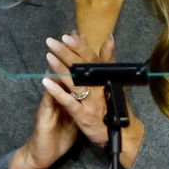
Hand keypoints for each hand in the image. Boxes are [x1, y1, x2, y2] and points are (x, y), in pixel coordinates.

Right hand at [11, 39, 80, 168]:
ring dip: (56, 67)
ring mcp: (50, 104)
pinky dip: (50, 91)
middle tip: (68, 37)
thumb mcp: (76, 115)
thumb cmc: (59, 134)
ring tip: (57, 51)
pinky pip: (49, 102)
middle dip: (67, 54)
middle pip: (64, 72)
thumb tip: (93, 88)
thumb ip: (83, 100)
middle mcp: (57, 96)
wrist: (42, 152)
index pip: (74, 72)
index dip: (79, 55)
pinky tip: (48, 81)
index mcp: (67, 95)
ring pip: (55, 83)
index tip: (81, 37)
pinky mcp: (45, 116)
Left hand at [43, 33, 144, 168]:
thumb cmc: (114, 104)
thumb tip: (109, 38)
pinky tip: (46, 82)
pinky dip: (57, 91)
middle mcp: (100, 88)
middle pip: (82, 67)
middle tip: (51, 42)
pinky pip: (69, 102)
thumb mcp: (114, 81)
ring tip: (48, 57)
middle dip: (66, 53)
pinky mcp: (83, 116)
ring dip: (60, 68)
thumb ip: (108, 60)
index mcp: (106, 78)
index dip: (80, 46)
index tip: (68, 35)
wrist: (122, 133)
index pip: (92, 58)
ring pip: (75, 82)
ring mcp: (91, 102)